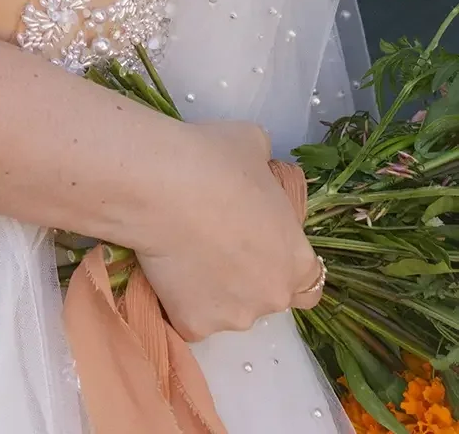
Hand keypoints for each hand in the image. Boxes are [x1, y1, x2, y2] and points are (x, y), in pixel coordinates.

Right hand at [135, 120, 321, 340]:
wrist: (161, 185)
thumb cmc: (215, 162)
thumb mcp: (253, 146)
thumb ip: (264, 170)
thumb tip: (256, 166)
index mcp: (297, 259)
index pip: (309, 281)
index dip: (284, 262)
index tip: (260, 243)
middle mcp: (273, 297)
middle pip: (266, 294)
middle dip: (247, 276)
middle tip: (217, 241)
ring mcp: (233, 317)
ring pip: (228, 308)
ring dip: (214, 289)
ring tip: (185, 250)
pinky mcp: (193, 324)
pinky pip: (190, 316)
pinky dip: (180, 299)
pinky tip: (165, 266)